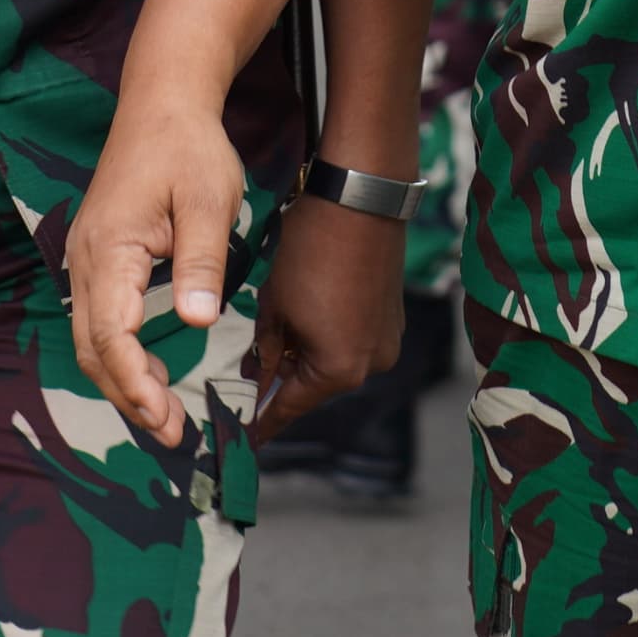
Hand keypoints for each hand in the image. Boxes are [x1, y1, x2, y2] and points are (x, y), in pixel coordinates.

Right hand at [68, 102, 246, 448]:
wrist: (163, 103)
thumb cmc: (188, 147)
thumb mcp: (207, 201)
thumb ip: (200, 261)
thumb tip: (197, 319)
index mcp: (109, 248)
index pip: (111, 334)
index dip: (133, 381)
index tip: (162, 416)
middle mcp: (87, 260)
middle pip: (92, 348)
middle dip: (127, 396)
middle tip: (170, 432)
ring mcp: (88, 260)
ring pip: (91, 340)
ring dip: (123, 382)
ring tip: (164, 417)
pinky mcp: (100, 259)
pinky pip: (98, 321)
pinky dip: (120, 357)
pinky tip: (152, 374)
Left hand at [247, 197, 406, 440]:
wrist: (360, 199)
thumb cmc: (310, 252)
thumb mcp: (274, 304)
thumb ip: (263, 349)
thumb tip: (255, 374)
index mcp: (338, 369)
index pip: (289, 407)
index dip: (263, 421)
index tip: (245, 438)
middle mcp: (370, 364)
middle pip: (315, 385)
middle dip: (283, 376)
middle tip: (250, 368)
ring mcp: (386, 340)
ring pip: (334, 361)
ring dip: (306, 353)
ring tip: (278, 328)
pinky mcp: (392, 317)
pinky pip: (353, 341)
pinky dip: (328, 336)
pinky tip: (308, 313)